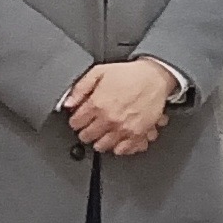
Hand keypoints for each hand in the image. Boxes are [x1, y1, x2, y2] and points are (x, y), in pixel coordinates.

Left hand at [62, 57, 176, 156]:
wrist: (154, 77)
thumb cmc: (129, 74)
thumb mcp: (99, 72)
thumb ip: (80, 88)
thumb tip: (68, 102)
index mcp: (97, 104)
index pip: (76, 123)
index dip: (75, 120)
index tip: (78, 119)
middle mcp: (109, 119)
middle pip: (87, 137)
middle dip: (85, 132)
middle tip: (89, 126)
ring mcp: (123, 129)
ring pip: (102, 146)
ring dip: (99, 141)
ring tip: (101, 134)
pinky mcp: (137, 134)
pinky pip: (123, 150)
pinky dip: (119, 147)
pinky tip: (117, 140)